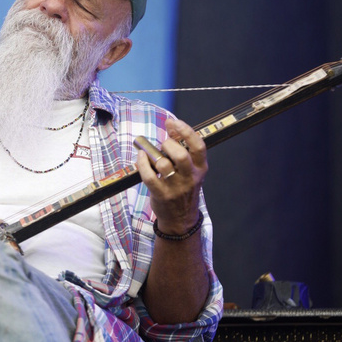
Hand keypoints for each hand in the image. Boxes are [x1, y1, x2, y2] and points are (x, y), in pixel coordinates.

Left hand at [136, 119, 207, 235]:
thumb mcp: (189, 170)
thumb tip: (170, 124)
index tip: (174, 122)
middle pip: (181, 155)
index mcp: (200, 168)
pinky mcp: (161, 195)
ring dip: (153, 154)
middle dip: (169, 145)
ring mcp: (176, 188)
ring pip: (163, 165)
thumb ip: (182, 147)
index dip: (186, 131)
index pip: (199, 146)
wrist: (180, 218)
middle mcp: (190, 177)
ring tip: (150, 153)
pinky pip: (148, 176)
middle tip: (163, 144)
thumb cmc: (183, 187)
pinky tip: (141, 157)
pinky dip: (142, 163)